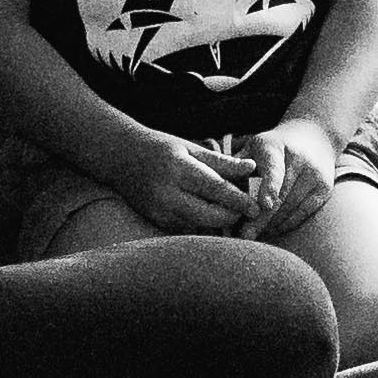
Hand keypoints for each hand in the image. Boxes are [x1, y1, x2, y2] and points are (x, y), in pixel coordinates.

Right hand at [114, 128, 259, 236]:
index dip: (239, 200)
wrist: (120, 157)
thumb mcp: (191, 147)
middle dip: (232, 216)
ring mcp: (160, 210)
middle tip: (248, 212)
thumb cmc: (161, 148)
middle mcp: (167, 193)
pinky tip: (214, 220)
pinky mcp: (156, 221)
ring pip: (199, 227)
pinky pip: (187, 230)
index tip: (257, 207)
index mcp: (179, 169)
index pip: (215, 189)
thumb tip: (252, 168)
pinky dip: (203, 227)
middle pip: (209, 215)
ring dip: (219, 225)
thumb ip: (222, 162)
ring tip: (233, 215)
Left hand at [237, 119, 341, 239]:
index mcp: (275, 145)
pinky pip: (302, 213)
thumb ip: (237, 169)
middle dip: (261, 218)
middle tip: (244, 236)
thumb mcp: (253, 149)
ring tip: (251, 235)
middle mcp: (300, 158)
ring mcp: (315, 174)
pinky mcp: (325, 188)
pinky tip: (270, 230)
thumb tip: (220, 196)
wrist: (314, 137)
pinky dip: (285, 224)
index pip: (274, 168)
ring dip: (270, 225)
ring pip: (291, 207)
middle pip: (281, 195)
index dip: (270, 187)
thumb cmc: (272, 148)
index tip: (264, 204)